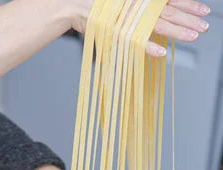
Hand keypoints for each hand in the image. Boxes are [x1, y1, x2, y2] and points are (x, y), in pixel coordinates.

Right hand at [70, 0, 209, 57]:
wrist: (76, 4)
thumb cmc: (101, 3)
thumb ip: (142, 2)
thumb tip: (161, 5)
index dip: (190, 4)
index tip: (204, 10)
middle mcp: (141, 3)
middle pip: (171, 11)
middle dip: (190, 19)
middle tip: (205, 26)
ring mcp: (131, 17)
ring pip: (160, 23)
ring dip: (178, 31)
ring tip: (193, 37)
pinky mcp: (118, 30)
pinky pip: (136, 40)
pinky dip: (148, 46)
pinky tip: (161, 53)